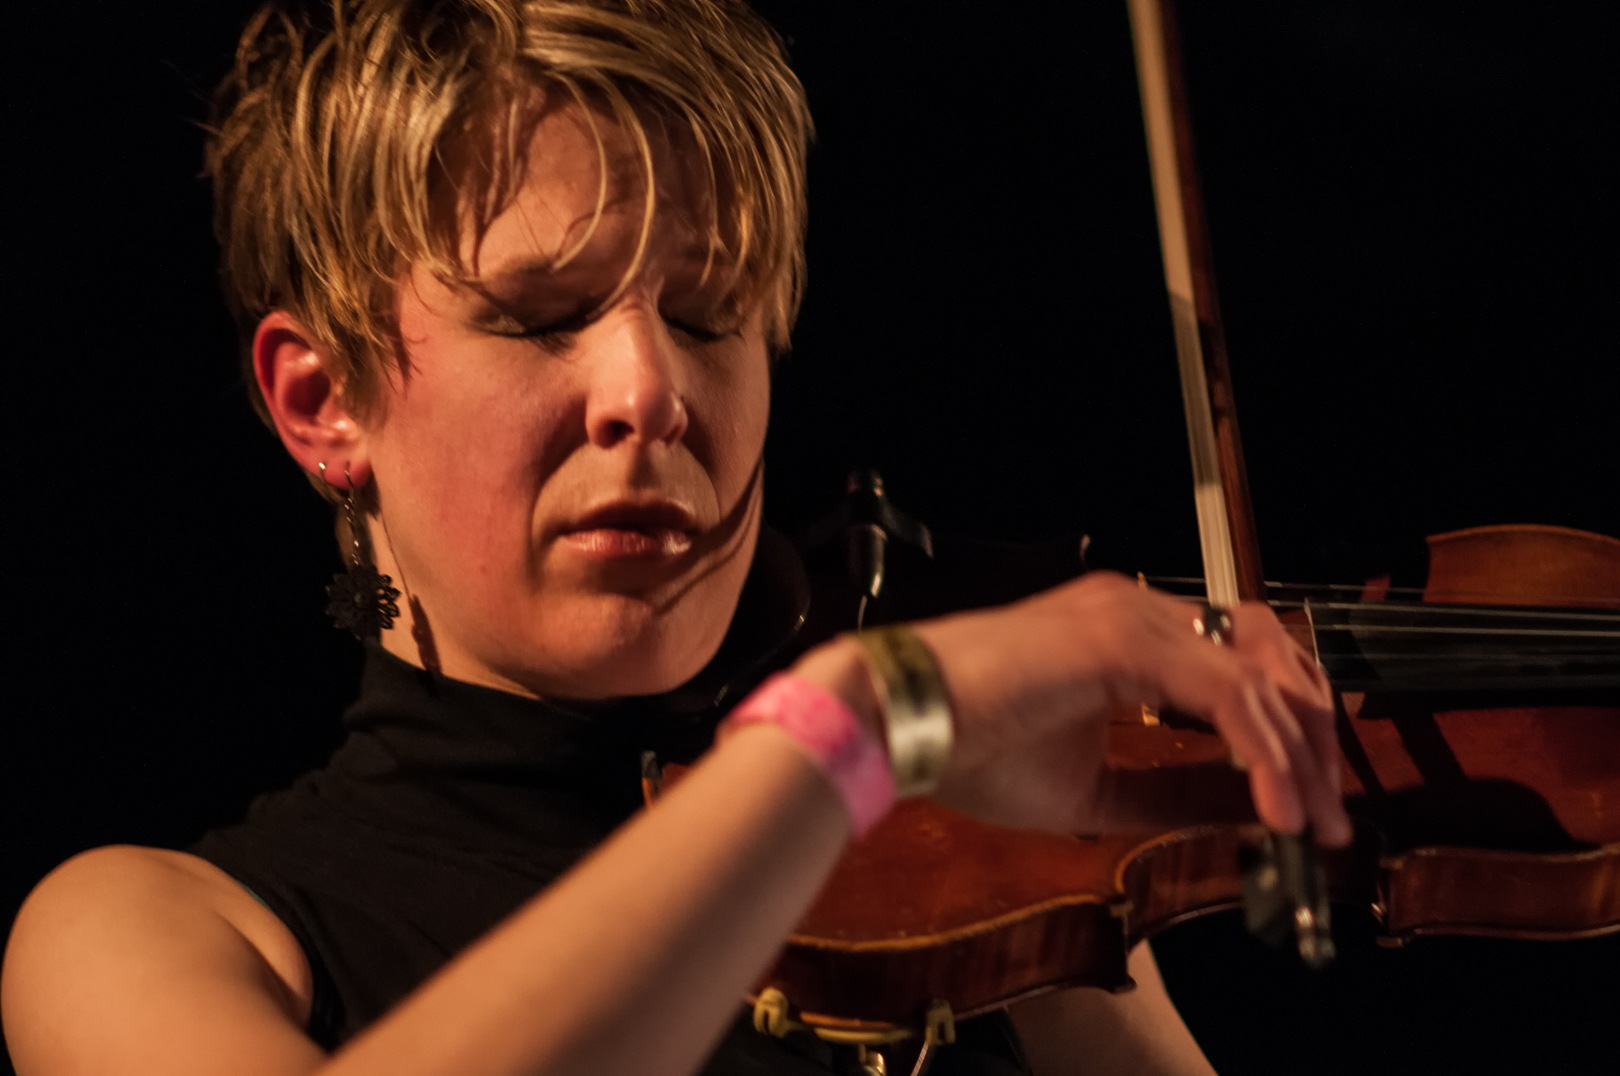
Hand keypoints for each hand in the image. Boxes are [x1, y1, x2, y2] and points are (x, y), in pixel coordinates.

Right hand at [906, 571, 1349, 844]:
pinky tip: (1275, 810)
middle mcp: (1137, 610)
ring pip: (1257, 678)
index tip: (1310, 798)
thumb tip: (1249, 809)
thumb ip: (1175, 789)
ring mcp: (1131, 617)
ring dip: (1298, 755)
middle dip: (1313, 736)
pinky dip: (1262, 754)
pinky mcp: (1121, 640)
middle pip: (1270, 656)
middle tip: (1331, 812)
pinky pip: (1225, 695)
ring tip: (1312, 825)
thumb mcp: (1099, 789)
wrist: (898, 726)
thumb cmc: (971, 749)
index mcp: (1127, 631)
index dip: (1288, 727)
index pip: (1242, 661)